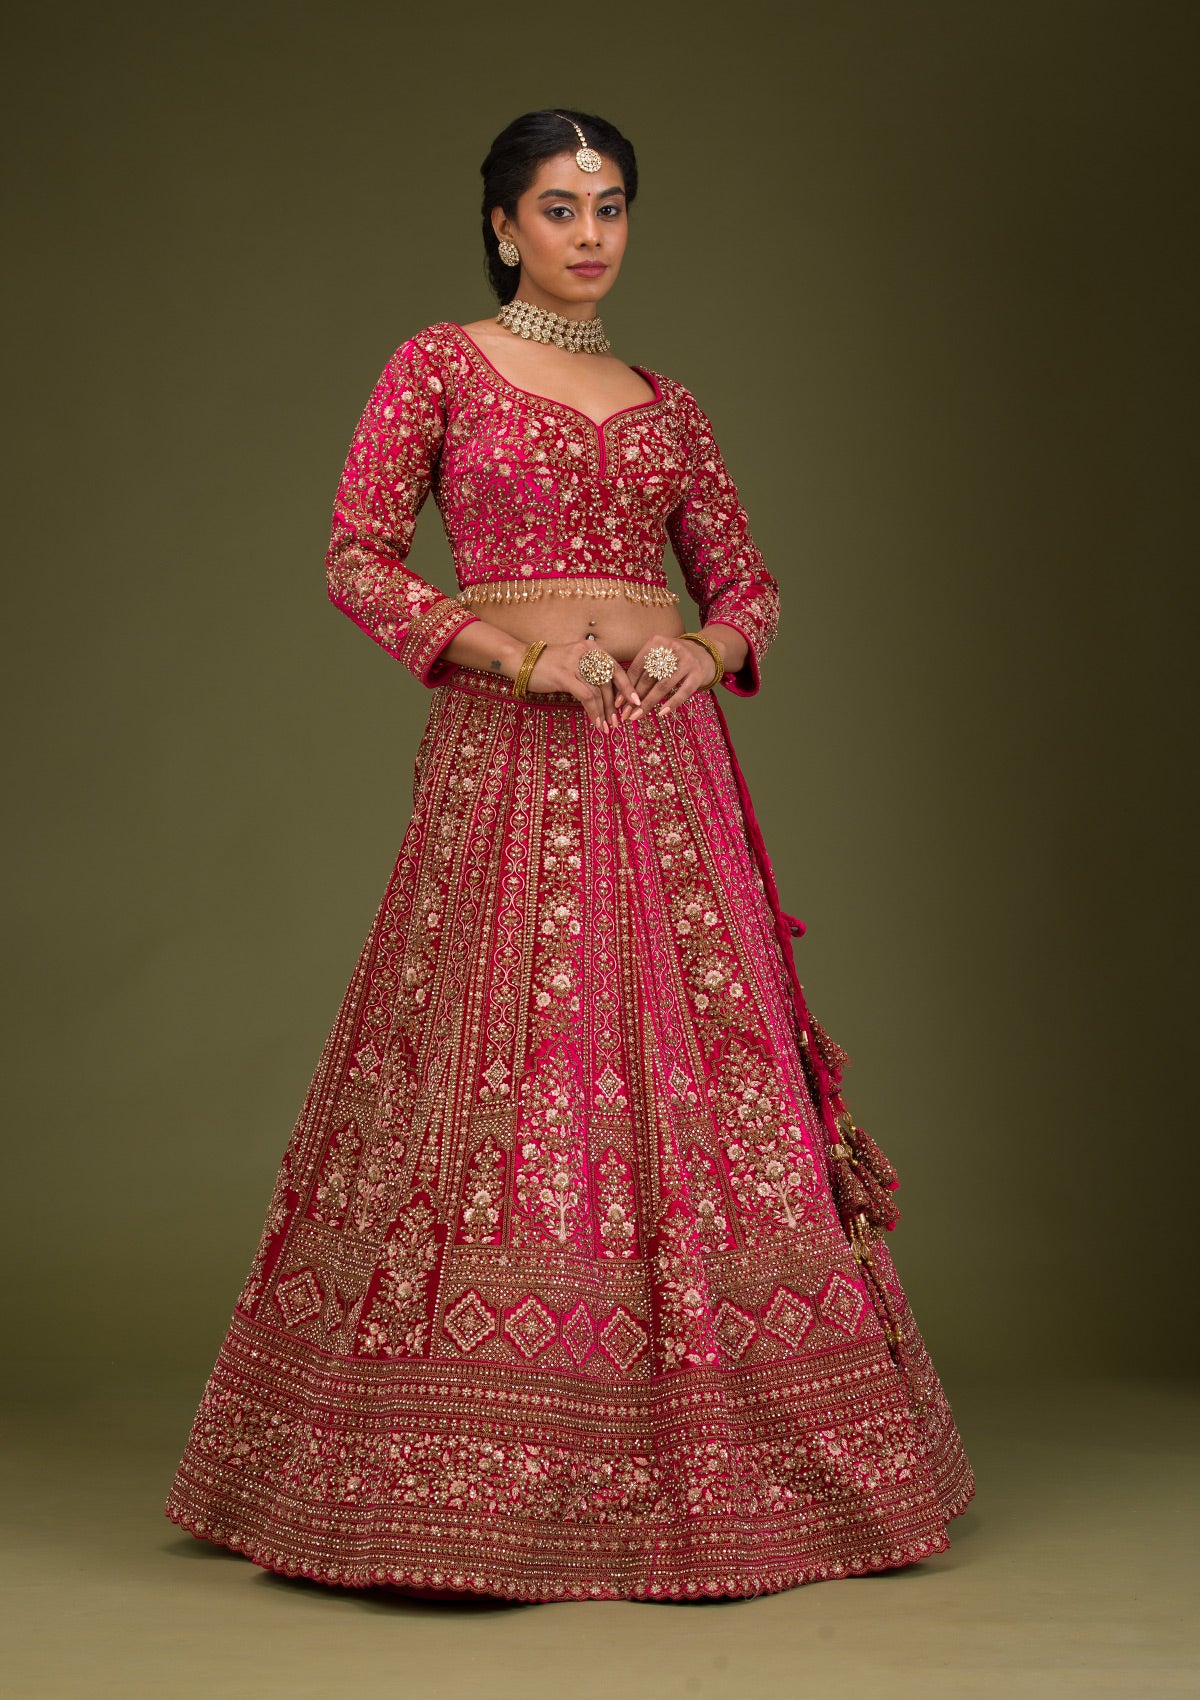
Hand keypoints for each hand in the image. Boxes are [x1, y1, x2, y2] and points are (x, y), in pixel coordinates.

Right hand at [526, 639, 640, 733]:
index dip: (627, 687)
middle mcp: (585, 653)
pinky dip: (592, 711)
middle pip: (608, 682)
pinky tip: (595, 722)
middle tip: (617, 722)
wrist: (522, 660)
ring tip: (606, 727)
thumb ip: (591, 673)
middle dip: (614, 705)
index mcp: (591, 649)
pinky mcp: (564, 675)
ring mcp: (574, 663)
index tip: (635, 703)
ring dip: (604, 712)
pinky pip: (585, 696)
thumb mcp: (574, 663)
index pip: (616, 668)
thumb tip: (608, 696)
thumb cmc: (549, 665)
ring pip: (598, 691)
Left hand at [621, 633, 722, 722]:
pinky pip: (683, 692)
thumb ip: (645, 670)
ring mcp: (686, 661)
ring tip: (638, 716)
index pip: (637, 667)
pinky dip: (671, 703)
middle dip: (635, 698)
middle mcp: (671, 649)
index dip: (626, 686)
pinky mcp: (698, 673)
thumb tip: (623, 696)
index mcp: (657, 642)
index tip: (619, 703)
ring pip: (663, 686)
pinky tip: (661, 713)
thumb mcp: (660, 655)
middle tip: (626, 714)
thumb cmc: (676, 659)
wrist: (707, 652)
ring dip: (649, 703)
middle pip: (648, 677)